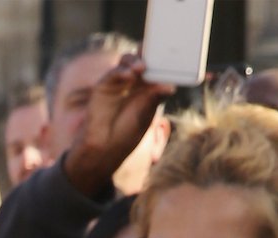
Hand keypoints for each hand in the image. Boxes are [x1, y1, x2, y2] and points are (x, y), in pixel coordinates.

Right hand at [61, 56, 173, 197]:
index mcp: (149, 87)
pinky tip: (129, 75)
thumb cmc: (127, 132)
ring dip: (135, 60)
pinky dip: (121, 71)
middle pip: (142, 58)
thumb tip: (169, 86)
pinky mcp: (104, 85)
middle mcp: (135, 82)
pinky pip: (114, 73)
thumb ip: (154, 97)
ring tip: (141, 67)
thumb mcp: (146, 114)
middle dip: (149, 52)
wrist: (105, 146)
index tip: (173, 52)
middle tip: (155, 50)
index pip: (158, 67)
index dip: (164, 59)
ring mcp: (119, 82)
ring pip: (128, 61)